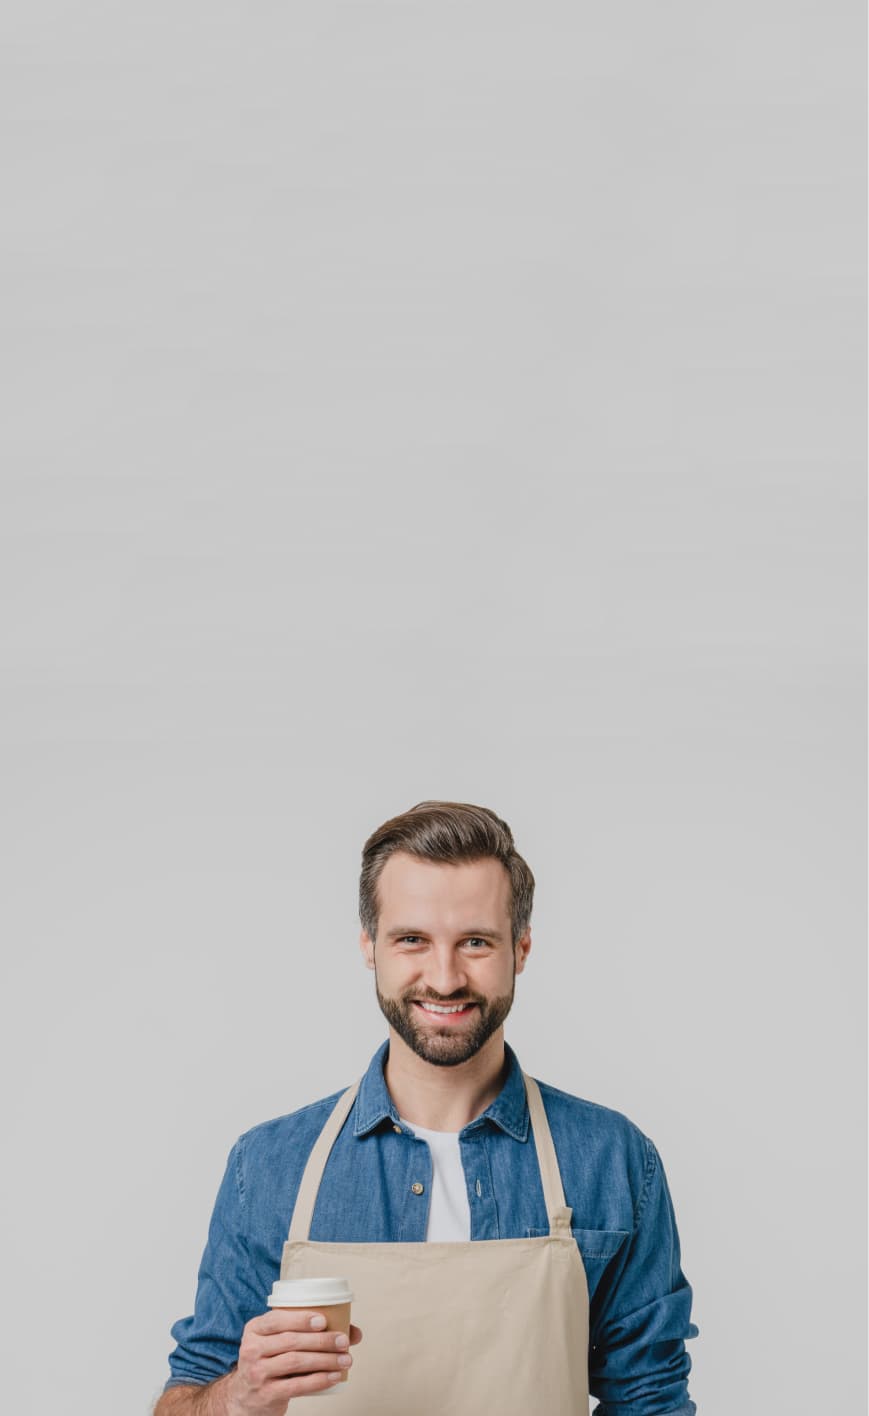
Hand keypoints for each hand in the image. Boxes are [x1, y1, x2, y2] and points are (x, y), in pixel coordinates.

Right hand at [226, 1309, 362, 1413]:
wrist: (245, 1397)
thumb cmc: (269, 1362)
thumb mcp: (277, 1342)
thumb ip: (307, 1332)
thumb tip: (353, 1331)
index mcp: (254, 1329)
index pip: (276, 1319)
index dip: (301, 1319)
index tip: (324, 1320)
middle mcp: (251, 1349)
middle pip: (291, 1341)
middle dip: (322, 1340)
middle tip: (344, 1341)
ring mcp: (257, 1373)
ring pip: (295, 1362)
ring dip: (325, 1360)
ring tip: (346, 1359)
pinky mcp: (266, 1394)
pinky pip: (297, 1385)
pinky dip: (319, 1380)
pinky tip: (335, 1376)